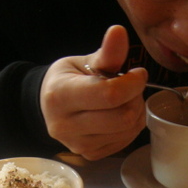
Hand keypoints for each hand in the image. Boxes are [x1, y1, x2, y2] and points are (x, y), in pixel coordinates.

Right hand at [40, 25, 147, 159]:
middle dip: (136, 98)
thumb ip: (106, 53)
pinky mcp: (89, 155)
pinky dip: (131, 127)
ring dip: (136, 112)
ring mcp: (77, 145)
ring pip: (127, 131)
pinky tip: (121, 115)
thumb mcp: (84, 61)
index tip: (137, 73)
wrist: (50, 105)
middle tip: (132, 87)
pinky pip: (124, 142)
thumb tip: (118, 32)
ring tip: (126, 100)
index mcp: (60, 96)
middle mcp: (65, 125)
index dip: (132, 83)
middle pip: (122, 117)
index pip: (110, 95)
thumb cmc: (70, 79)